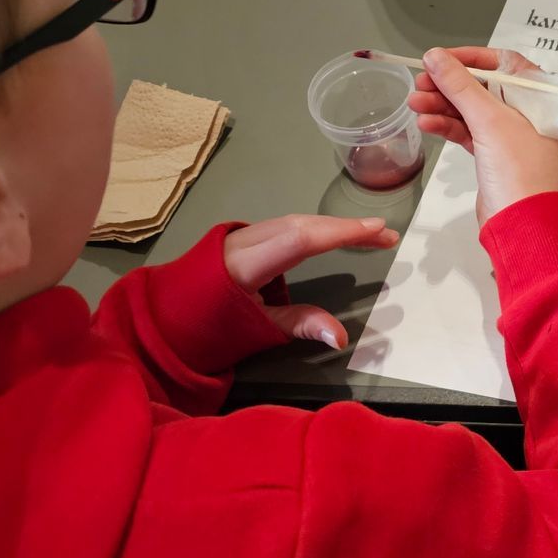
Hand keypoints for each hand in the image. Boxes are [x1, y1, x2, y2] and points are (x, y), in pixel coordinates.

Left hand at [221, 215, 399, 349]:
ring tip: (370, 235)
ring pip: (296, 221)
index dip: (341, 233)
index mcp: (245, 264)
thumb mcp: (258, 328)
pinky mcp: (247, 235)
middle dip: (347, 228)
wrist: (170, 313)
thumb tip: (340, 336)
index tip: (377, 230)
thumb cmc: (213, 325)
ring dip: (334, 226)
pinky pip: (287, 225)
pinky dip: (317, 227)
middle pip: (303, 225)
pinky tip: (335, 234)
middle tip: (387, 236)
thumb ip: (301, 325)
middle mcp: (245, 241)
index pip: (301, 239)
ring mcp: (244, 234)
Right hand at [407, 47, 557, 225]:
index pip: (503, 63)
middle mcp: (528, 112)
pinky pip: (469, 132)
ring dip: (442, 105)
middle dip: (448, 84)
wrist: (522, 223)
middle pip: (483, 86)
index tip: (440, 58)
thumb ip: (460, 85)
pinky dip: (448, 126)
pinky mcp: (495, 155)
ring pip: (472, 110)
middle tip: (419, 82)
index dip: (470, 58)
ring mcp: (511, 135)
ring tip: (414, 103)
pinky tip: (426, 123)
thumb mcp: (488, 120)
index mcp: (539, 97)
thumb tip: (436, 57)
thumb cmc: (520, 170)